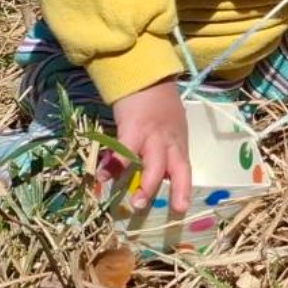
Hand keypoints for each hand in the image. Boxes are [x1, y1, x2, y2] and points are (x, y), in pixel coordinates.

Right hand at [111, 78, 190, 214]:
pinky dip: (112, 165)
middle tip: (172, 210)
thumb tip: (156, 173)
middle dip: (174, 190)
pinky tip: (101, 178)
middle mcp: (170, 141)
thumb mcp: (170, 127)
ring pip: (154, 163)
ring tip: (135, 204)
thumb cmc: (157, 104)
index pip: (185, 169)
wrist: (146, 77)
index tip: (182, 209)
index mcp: (178, 143)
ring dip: (146, 185)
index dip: (184, 189)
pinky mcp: (133, 128)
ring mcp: (153, 135)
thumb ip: (165, 147)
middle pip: (176, 168)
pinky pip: (123, 151)